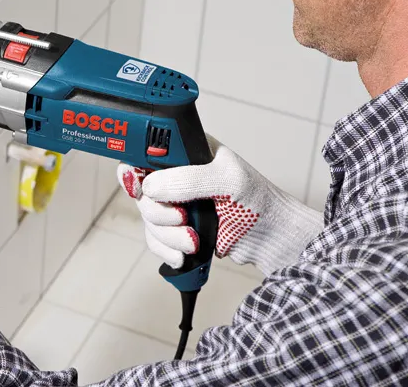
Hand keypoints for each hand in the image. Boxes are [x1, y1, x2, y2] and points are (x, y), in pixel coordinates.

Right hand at [117, 135, 321, 274]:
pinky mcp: (178, 228)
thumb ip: (188, 180)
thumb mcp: (227, 180)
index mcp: (185, 152)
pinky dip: (166, 250)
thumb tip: (150, 186)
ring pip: (148, 219)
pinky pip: (156, 240)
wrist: (272, 238)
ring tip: (193, 241)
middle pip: (142, 192)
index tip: (139, 187)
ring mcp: (176, 203)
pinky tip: (183, 255)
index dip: (135, 170)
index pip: (145, 154)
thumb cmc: (258, 200)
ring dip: (166, 235)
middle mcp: (176, 175)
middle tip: (182, 218)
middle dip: (159, 212)